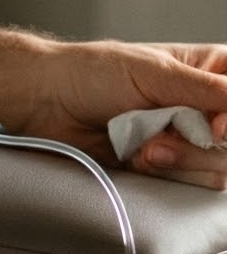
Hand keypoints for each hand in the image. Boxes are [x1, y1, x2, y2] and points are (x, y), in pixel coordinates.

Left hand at [28, 41, 226, 188]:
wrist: (44, 104)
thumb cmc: (90, 73)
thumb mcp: (155, 73)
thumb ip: (210, 90)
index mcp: (210, 70)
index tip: (218, 127)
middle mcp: (207, 106)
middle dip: (207, 143)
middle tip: (169, 133)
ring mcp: (191, 138)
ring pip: (223, 166)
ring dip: (185, 159)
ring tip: (146, 146)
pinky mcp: (171, 167)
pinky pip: (195, 183)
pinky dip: (169, 172)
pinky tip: (140, 157)